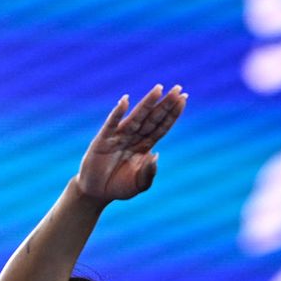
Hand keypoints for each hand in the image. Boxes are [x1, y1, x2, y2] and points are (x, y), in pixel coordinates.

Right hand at [76, 85, 186, 202]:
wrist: (97, 192)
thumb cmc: (119, 186)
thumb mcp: (139, 184)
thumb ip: (148, 173)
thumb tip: (155, 155)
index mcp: (145, 146)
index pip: (162, 127)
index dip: (172, 114)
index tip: (184, 99)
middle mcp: (134, 138)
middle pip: (153, 118)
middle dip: (165, 104)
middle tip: (178, 88)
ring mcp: (119, 137)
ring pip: (136, 117)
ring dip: (147, 103)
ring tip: (159, 89)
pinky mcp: (103, 140)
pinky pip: (112, 124)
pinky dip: (118, 113)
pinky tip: (125, 101)